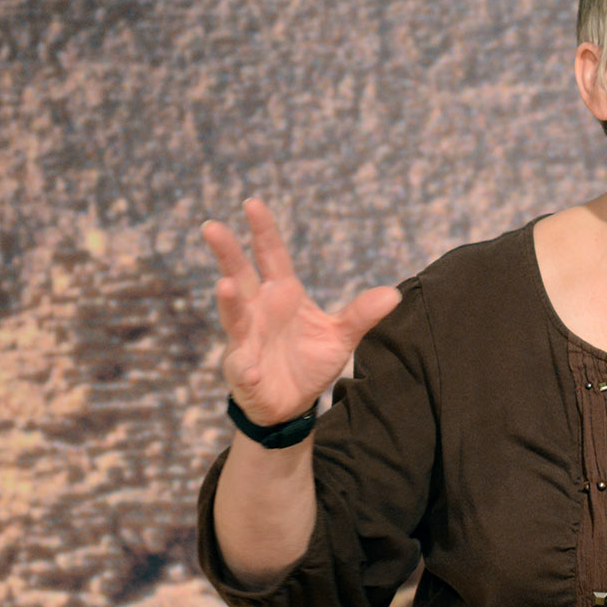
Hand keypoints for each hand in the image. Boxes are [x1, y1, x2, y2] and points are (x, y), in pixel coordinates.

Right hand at [200, 198, 400, 425]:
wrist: (293, 403)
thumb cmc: (310, 361)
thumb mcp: (341, 336)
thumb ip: (361, 314)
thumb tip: (394, 294)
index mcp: (282, 294)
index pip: (270, 255)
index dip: (262, 231)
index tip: (252, 204)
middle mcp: (258, 310)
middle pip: (239, 275)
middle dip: (226, 252)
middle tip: (212, 227)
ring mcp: (247, 339)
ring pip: (234, 316)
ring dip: (228, 302)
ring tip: (224, 285)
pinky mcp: (244, 371)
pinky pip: (242, 368)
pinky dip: (246, 368)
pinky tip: (252, 370)